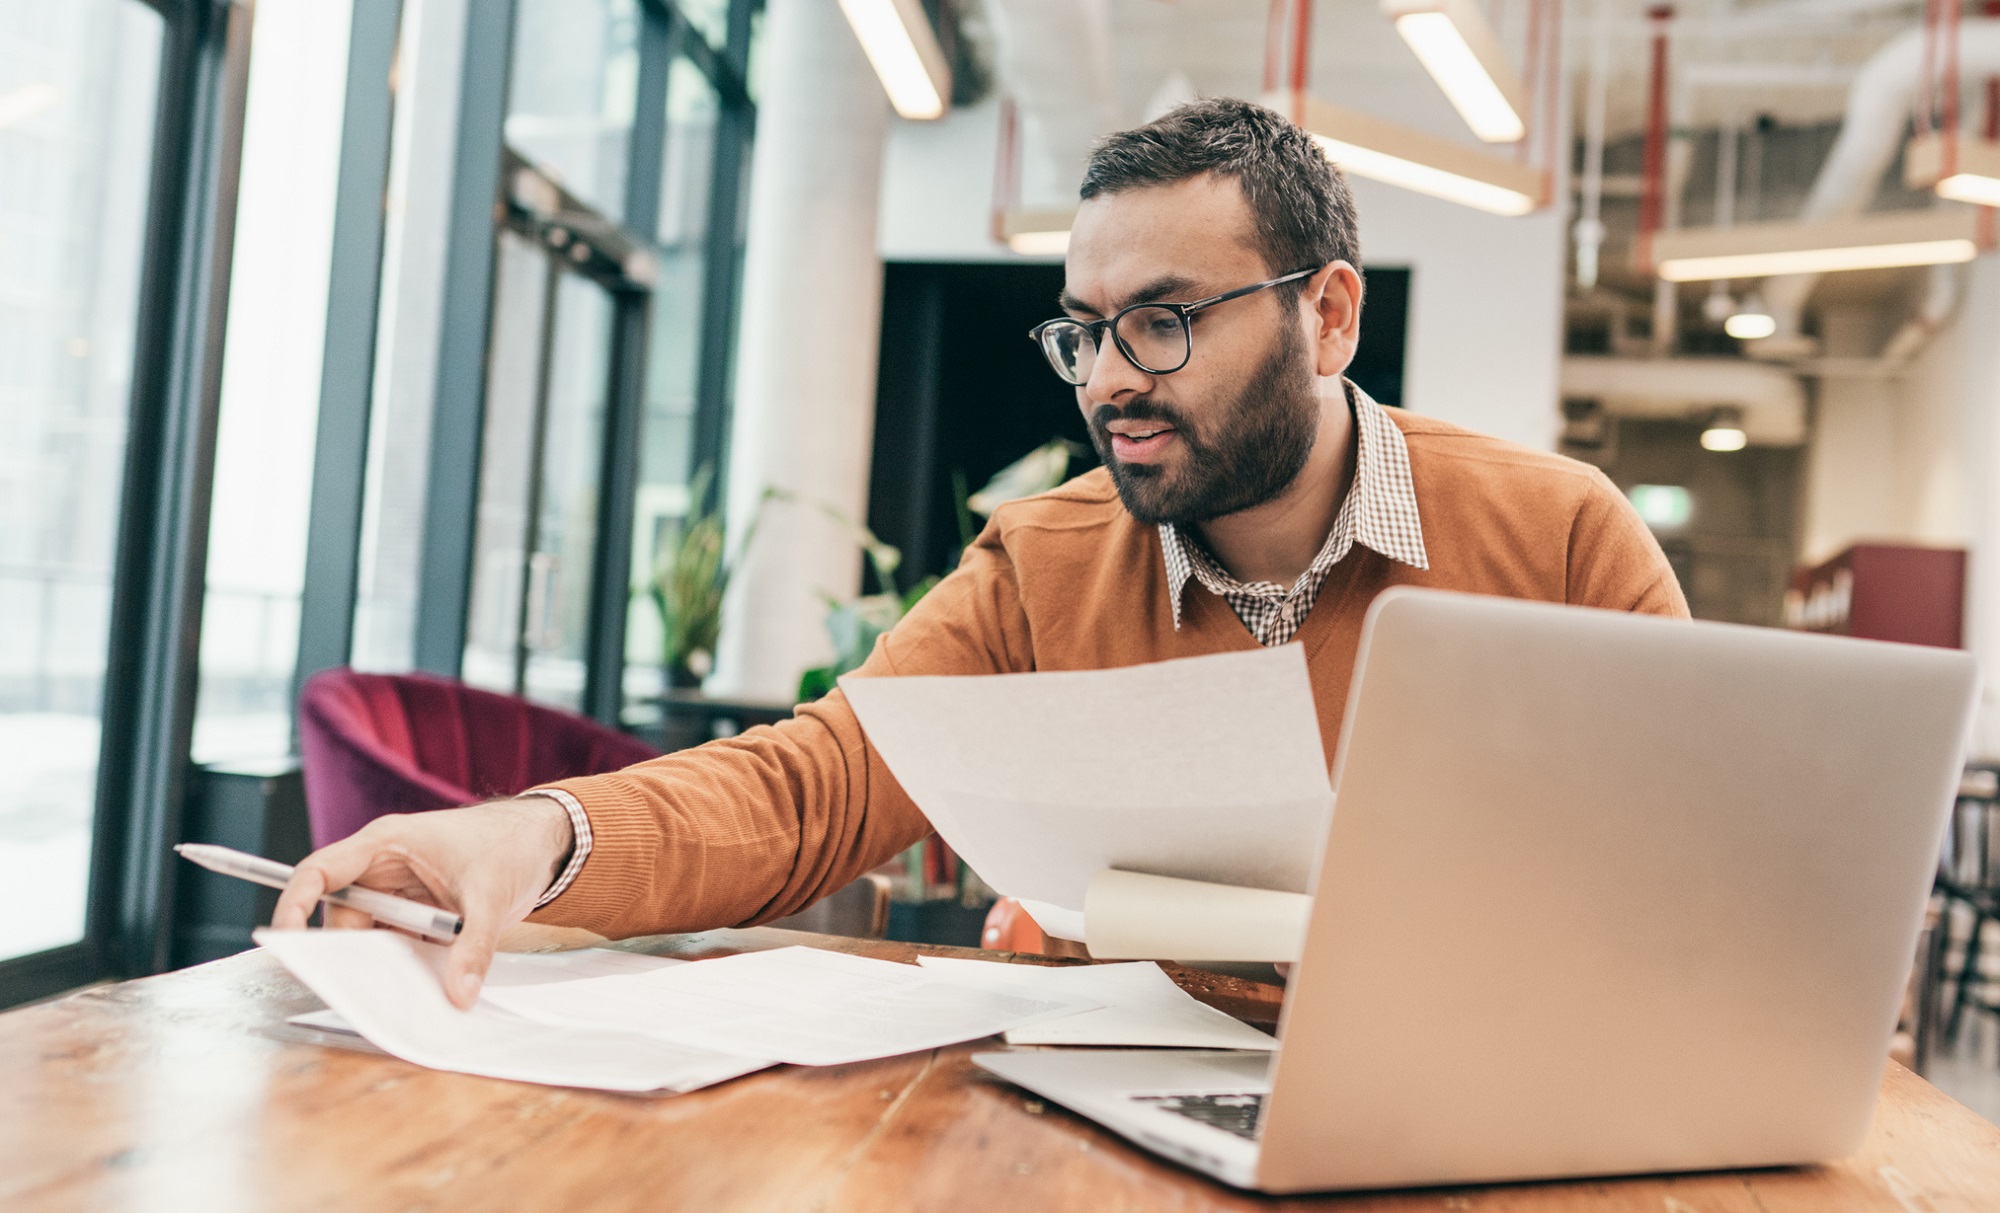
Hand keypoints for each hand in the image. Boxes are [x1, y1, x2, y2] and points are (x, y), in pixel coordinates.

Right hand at [272, 797, 574, 1009]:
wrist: (545, 840)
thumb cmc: (510, 845)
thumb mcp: (492, 897)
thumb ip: (474, 947)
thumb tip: (458, 995)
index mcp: (386, 844)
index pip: (320, 872)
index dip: (294, 905)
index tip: (284, 941)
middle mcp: (382, 869)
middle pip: (343, 918)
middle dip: (350, 953)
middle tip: (360, 990)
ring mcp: (399, 894)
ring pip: (371, 938)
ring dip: (384, 964)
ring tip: (404, 991)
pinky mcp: (417, 915)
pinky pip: (398, 946)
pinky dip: (407, 965)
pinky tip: (424, 985)